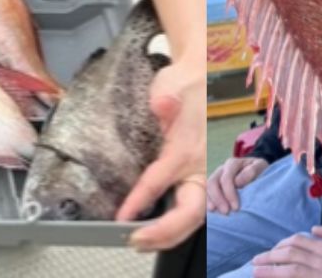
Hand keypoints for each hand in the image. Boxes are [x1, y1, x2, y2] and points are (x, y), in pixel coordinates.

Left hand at [117, 56, 204, 250]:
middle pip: (189, 212)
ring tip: (142, 243)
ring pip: (190, 216)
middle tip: (136, 241)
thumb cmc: (183, 85)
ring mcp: (197, 175)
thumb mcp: (173, 85)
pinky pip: (187, 208)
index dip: (141, 200)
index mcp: (187, 149)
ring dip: (168, 235)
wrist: (198, 78)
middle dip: (165, 232)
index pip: (161, 180)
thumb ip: (167, 96)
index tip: (123, 217)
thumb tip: (162, 102)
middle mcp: (197, 167)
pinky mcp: (191, 178)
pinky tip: (153, 234)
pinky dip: (173, 226)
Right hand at [207, 155, 269, 213]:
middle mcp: (221, 169)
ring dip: (211, 201)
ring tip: (215, 212)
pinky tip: (210, 211)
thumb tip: (238, 181)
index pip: (226, 177)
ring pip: (207, 188)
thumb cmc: (260, 171)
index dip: (229, 192)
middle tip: (226, 212)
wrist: (257, 171)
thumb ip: (252, 170)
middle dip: (218, 198)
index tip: (236, 207)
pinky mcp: (214, 186)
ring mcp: (216, 177)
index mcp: (232, 164)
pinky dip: (207, 201)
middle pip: (213, 182)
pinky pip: (206, 193)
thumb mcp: (260, 166)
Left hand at [250, 224, 321, 277]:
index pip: (297, 242)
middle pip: (289, 255)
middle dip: (270, 257)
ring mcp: (319, 274)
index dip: (281, 245)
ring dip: (271, 271)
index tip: (273, 250)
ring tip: (256, 272)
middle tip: (255, 261)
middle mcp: (320, 259)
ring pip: (290, 271)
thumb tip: (315, 229)